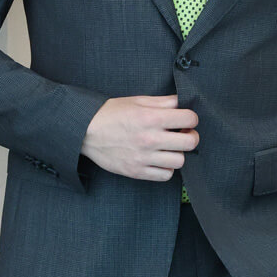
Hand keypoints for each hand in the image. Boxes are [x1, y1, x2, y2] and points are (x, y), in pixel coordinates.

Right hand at [81, 94, 198, 181]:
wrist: (85, 131)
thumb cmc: (110, 113)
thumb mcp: (137, 100)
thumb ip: (162, 101)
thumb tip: (182, 102)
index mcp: (151, 118)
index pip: (189, 118)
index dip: (191, 117)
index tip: (185, 119)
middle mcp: (149, 138)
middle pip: (190, 142)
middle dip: (190, 136)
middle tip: (183, 133)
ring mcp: (143, 157)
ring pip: (180, 161)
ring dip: (178, 153)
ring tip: (169, 147)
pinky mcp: (137, 171)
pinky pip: (165, 175)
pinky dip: (166, 168)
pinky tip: (160, 159)